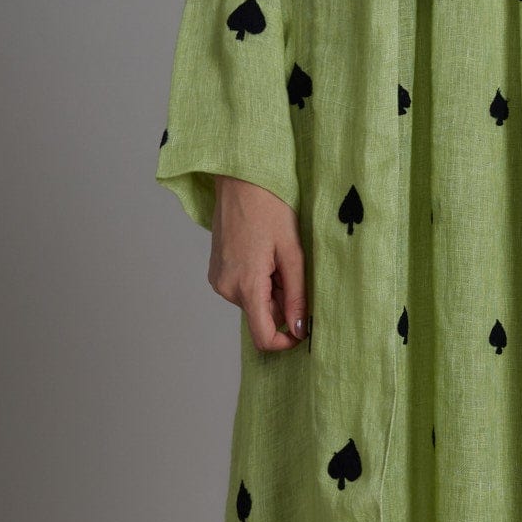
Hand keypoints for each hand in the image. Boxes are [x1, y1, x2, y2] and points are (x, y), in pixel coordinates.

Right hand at [209, 178, 307, 353]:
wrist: (240, 180)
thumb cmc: (269, 207)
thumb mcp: (292, 253)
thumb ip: (297, 296)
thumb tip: (301, 331)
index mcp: (246, 285)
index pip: (263, 337)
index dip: (287, 341)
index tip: (304, 329)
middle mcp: (226, 288)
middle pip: (262, 317)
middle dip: (282, 301)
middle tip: (290, 267)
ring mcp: (218, 280)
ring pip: (254, 302)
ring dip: (271, 289)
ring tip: (276, 255)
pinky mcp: (217, 272)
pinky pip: (243, 288)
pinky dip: (259, 280)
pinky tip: (263, 253)